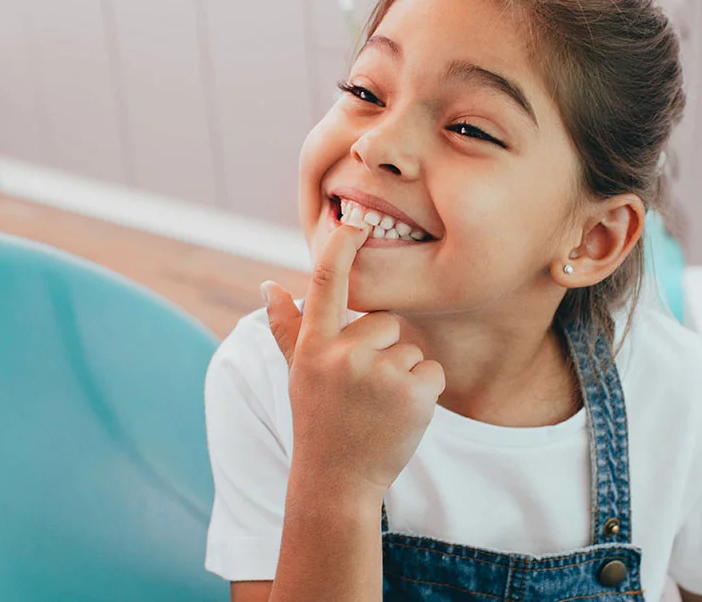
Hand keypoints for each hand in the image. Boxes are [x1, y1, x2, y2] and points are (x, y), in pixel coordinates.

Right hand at [260, 223, 445, 500]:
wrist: (338, 482)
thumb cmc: (318, 421)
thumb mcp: (298, 373)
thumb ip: (287, 328)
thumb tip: (268, 285)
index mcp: (314, 346)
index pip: (326, 283)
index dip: (341, 247)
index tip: (354, 219)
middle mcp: (344, 354)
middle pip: (386, 321)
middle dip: (382, 350)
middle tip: (363, 390)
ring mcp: (379, 373)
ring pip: (410, 348)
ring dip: (402, 374)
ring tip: (378, 407)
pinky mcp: (413, 392)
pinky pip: (432, 370)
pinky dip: (424, 392)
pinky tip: (400, 416)